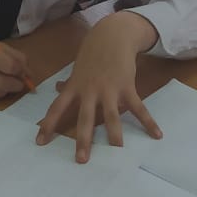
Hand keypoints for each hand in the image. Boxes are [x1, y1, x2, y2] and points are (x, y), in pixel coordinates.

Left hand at [37, 12, 160, 162]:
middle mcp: (90, 91)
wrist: (112, 36)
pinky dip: (148, 122)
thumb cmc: (93, 54)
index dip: (48, 125)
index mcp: (75, 87)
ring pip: (111, 117)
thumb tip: (57, 89)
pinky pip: (138, 108)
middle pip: (85, 118)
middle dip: (83, 140)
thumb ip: (69, 82)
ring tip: (117, 154)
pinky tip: (156, 134)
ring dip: (115, 136)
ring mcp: (109, 90)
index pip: (57, 108)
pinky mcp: (127, 87)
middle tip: (81, 160)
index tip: (40, 142)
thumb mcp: (78, 68)